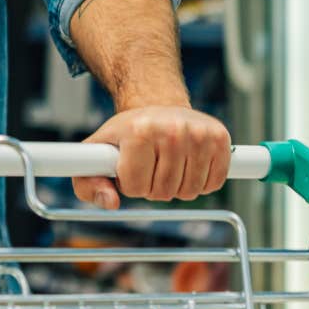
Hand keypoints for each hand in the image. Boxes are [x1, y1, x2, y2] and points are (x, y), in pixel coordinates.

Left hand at [72, 106, 230, 209]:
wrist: (157, 105)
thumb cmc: (128, 132)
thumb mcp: (97, 152)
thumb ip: (88, 183)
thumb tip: (111, 203)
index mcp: (140, 130)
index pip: (137, 187)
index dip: (131, 184)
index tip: (129, 166)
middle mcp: (172, 129)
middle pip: (164, 192)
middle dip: (153, 187)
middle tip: (150, 165)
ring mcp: (199, 133)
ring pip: (190, 191)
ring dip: (177, 187)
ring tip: (167, 164)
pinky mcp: (220, 138)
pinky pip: (213, 184)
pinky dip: (201, 182)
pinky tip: (189, 164)